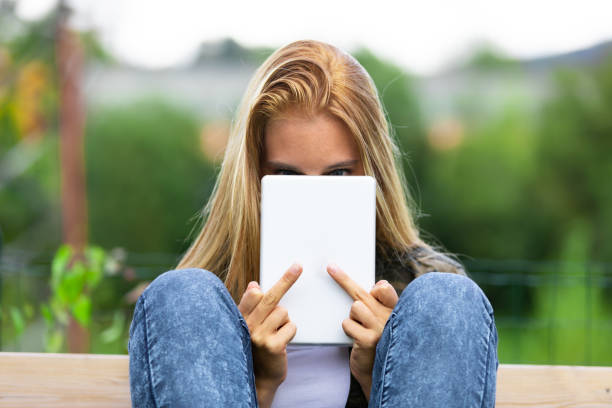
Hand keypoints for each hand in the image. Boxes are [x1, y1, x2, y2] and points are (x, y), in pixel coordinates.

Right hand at [238, 263, 301, 407]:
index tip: (289, 268)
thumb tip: (254, 285)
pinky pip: (291, 327)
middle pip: (270, 297)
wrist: (259, 377)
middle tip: (298, 267)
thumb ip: (251, 306)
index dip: (275, 281)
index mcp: (240, 317)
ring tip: (277, 333)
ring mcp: (258, 336)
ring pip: (283, 312)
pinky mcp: (273, 346)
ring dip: (285, 321)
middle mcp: (246, 325)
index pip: (254, 294)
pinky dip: (290, 332)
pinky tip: (282, 342)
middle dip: (286, 280)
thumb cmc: (256, 347)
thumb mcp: (250, 326)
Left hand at [327, 263, 397, 400]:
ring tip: (359, 329)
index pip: (385, 289)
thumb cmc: (376, 343)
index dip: (376, 286)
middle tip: (331, 267)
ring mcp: (381, 328)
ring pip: (354, 307)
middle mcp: (390, 317)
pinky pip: (348, 323)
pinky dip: (348, 330)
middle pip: (363, 293)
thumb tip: (380, 284)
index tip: (368, 280)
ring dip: (351, 318)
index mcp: (394, 310)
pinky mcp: (369, 339)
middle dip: (344, 279)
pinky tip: (355, 339)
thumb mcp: (379, 322)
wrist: (375, 372)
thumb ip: (377, 304)